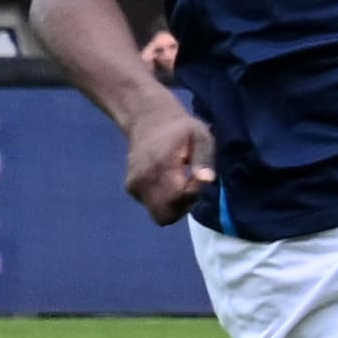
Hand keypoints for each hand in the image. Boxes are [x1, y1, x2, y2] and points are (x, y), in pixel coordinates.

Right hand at [119, 98, 213, 224]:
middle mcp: (143, 180)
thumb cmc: (180, 129)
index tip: (200, 179)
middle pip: (164, 216)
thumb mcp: (201, 135)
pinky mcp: (131, 189)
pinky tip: (170, 181)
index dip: (193, 195)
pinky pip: (152, 205)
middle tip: (192, 187)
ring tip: (182, 181)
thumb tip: (206, 180)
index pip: (177, 198)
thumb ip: (203, 158)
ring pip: (158, 214)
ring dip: (174, 205)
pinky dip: (163, 200)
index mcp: (161, 166)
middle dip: (183, 207)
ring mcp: (134, 186)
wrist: (148, 121)